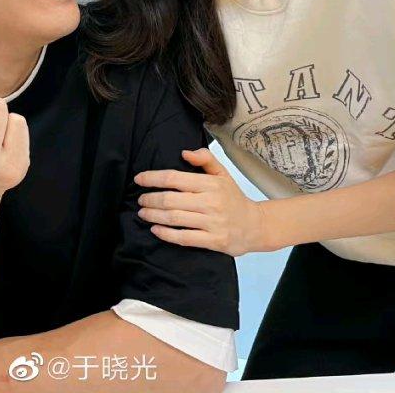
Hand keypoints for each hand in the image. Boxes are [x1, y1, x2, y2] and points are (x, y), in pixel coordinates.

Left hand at [134, 147, 264, 256]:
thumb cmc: (234, 199)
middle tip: (140, 199)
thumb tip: (184, 153)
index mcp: (211, 184)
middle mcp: (211, 202)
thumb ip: (205, 159)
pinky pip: (184, 238)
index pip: (175, 178)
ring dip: (154, 215)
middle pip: (171, 200)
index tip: (139, 179)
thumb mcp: (223, 174)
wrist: (255, 226)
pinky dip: (166, 234)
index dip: (153, 178)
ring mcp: (212, 223)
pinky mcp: (214, 241)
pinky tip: (155, 229)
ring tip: (143, 213)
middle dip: (150, 199)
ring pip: (175, 219)